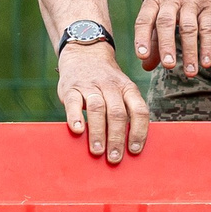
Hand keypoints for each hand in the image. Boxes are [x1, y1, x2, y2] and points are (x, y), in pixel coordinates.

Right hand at [59, 41, 148, 163]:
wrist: (85, 53)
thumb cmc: (107, 83)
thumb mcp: (122, 90)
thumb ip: (127, 112)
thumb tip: (131, 147)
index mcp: (128, 89)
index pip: (139, 111)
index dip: (138, 131)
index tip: (134, 150)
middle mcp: (111, 86)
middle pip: (118, 113)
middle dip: (117, 138)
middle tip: (114, 158)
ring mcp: (91, 86)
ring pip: (97, 108)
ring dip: (98, 132)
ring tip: (98, 151)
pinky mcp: (71, 88)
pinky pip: (74, 102)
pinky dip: (75, 117)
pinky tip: (77, 131)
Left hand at [134, 0, 210, 76]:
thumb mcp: (161, 6)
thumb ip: (153, 37)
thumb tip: (146, 66)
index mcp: (154, 0)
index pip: (145, 19)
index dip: (142, 38)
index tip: (141, 56)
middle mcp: (171, 0)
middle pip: (166, 23)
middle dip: (166, 45)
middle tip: (168, 66)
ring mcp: (192, 1)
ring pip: (189, 27)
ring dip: (190, 51)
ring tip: (190, 72)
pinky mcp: (210, 4)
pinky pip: (209, 26)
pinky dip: (208, 46)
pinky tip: (207, 62)